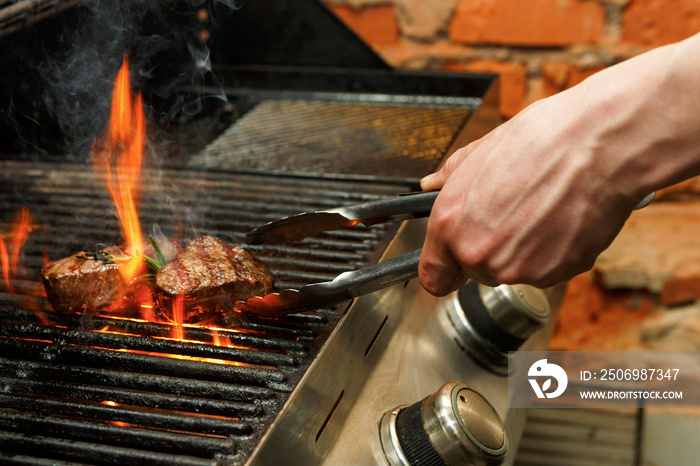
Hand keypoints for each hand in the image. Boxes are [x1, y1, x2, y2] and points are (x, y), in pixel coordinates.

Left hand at [418, 85, 638, 295]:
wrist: (600, 145)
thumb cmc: (543, 140)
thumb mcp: (480, 150)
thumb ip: (449, 176)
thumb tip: (433, 183)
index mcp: (450, 225)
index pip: (432, 276)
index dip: (443, 269)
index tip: (450, 265)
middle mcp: (479, 254)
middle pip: (476, 270)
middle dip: (489, 247)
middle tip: (511, 212)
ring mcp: (518, 269)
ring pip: (511, 270)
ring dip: (522, 249)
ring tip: (541, 208)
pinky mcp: (555, 275)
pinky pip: (545, 270)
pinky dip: (552, 251)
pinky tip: (560, 217)